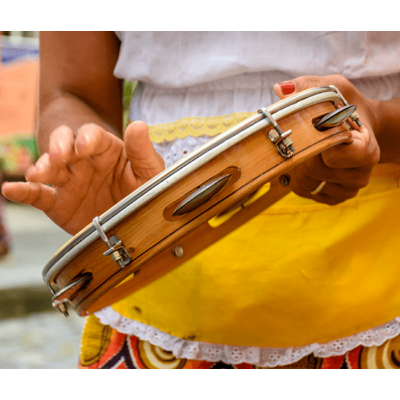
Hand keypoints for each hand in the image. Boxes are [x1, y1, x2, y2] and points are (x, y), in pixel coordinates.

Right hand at [1, 121, 163, 234]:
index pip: (92, 135)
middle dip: (59, 147)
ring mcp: (68, 181)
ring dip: (42, 167)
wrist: (132, 221)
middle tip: (59, 156)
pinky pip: (37, 195)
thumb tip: (139, 125)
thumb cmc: (141, 189)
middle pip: (64, 145)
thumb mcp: (148, 171)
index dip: (87, 138)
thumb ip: (142, 151)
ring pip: (49, 167)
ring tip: (38, 173)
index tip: (85, 146)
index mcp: (104, 149)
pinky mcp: (58, 202)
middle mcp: (82, 161)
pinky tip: (10, 189)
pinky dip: (23, 192)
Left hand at [274, 75, 380, 204]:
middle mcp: (360, 175)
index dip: (316, 142)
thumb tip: (280, 90)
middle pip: (312, 170)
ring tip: (303, 148)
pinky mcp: (334, 198)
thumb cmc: (347, 107)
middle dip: (299, 151)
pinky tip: (304, 162)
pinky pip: (304, 191)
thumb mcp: (335, 88)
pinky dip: (296, 177)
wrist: (360, 127)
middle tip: (299, 137)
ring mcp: (347, 190)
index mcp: (366, 150)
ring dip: (294, 165)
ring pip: (305, 183)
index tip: (311, 129)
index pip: (334, 156)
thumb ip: (308, 86)